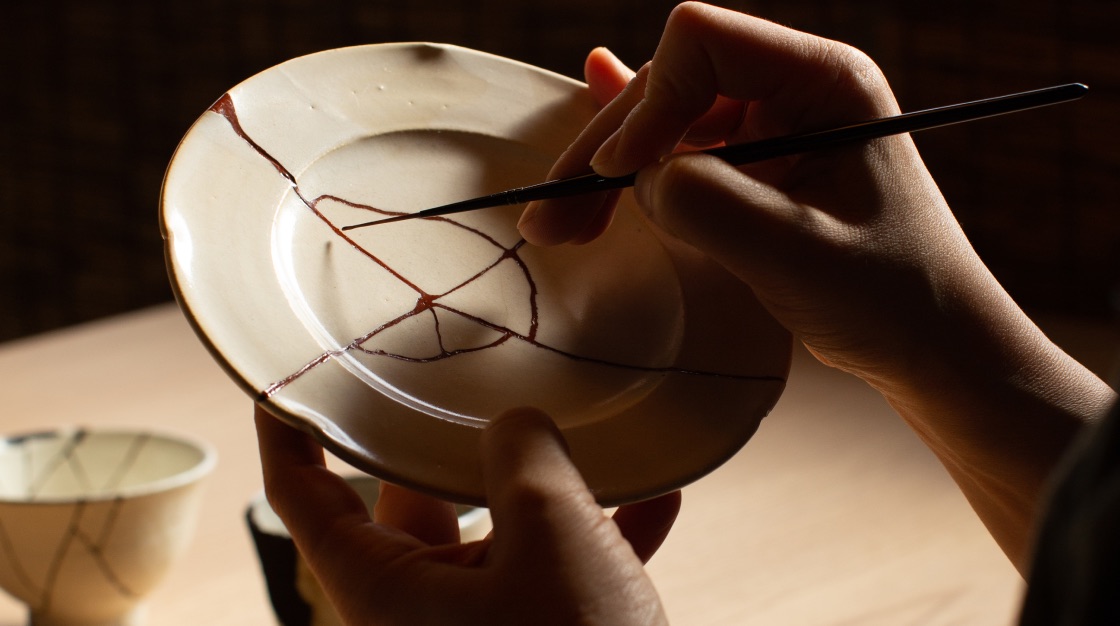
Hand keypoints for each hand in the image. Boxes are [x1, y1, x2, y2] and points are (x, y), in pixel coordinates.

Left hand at [255, 405, 679, 624]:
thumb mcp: (550, 532)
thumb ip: (524, 455)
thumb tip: (517, 426)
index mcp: (383, 590)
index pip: (303, 496)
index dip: (290, 431)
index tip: (289, 379)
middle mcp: (417, 613)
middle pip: (410, 506)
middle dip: (445, 443)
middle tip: (466, 379)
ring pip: (496, 538)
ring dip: (546, 492)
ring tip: (586, 438)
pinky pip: (555, 576)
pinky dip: (597, 538)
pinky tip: (655, 499)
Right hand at [519, 2, 957, 390]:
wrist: (932, 346)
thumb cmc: (889, 296)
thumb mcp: (795, 253)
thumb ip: (708, 202)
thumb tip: (637, 175)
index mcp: (823, 81)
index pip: (702, 42)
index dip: (648, 103)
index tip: (620, 178)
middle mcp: (795, 89)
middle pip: (670, 84)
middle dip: (607, 146)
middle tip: (552, 220)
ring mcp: (774, 127)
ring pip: (665, 124)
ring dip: (607, 171)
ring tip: (561, 229)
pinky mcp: (758, 167)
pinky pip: (683, 150)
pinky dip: (635, 167)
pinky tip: (595, 159)